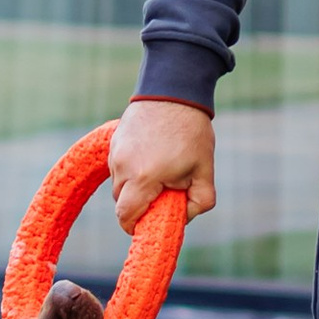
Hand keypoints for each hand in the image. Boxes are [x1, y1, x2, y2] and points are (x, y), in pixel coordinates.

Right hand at [109, 99, 216, 227]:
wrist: (174, 91)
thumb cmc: (191, 133)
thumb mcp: (204, 170)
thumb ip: (199, 202)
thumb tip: (183, 218)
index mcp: (144, 178)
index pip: (126, 216)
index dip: (134, 226)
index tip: (148, 224)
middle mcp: (123, 167)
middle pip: (121, 202)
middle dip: (139, 206)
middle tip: (161, 195)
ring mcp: (115, 153)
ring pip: (118, 184)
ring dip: (135, 186)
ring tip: (159, 170)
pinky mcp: (114, 142)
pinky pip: (118, 166)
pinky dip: (131, 169)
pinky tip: (151, 156)